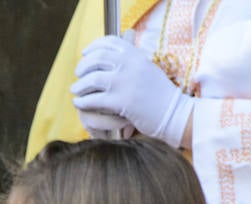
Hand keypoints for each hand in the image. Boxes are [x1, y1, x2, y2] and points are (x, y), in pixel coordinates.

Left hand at [71, 35, 192, 147]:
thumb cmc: (160, 94)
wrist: (175, 113)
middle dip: (83, 66)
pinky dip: (83, 101)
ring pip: (92, 78)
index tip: (86, 54)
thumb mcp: (147, 69)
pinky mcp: (122, 102)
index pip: (108, 42)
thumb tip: (111, 58)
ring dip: (80, 85)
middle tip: (78, 75)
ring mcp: (125, 82)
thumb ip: (131, 61)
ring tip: (76, 90)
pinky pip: (94, 99)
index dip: (93, 47)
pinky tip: (79, 103)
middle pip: (96, 58)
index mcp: (135, 54)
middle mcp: (130, 64)